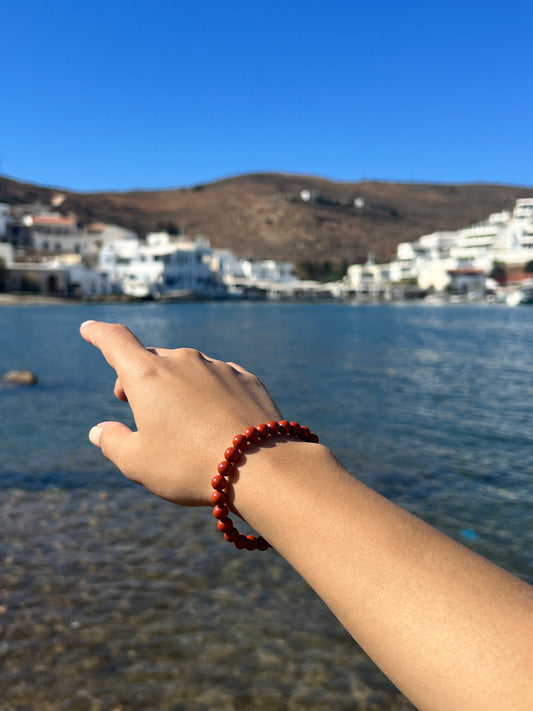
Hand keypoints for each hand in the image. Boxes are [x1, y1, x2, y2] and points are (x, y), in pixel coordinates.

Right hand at [80, 320, 280, 505]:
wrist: (262, 466)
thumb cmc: (191, 465)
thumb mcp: (138, 463)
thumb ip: (113, 443)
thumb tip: (99, 431)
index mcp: (149, 376)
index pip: (115, 341)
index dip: (98, 333)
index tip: (89, 329)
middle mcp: (184, 362)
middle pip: (151, 359)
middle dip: (137, 376)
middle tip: (131, 400)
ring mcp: (218, 367)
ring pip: (188, 368)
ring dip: (175, 385)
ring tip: (178, 419)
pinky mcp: (246, 379)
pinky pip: (219, 379)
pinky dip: (208, 392)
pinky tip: (214, 419)